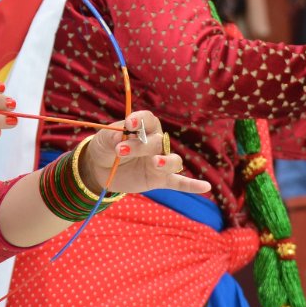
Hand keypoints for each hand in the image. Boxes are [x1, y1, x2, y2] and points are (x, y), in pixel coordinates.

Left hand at [77, 111, 210, 195]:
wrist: (100, 168)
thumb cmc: (105, 147)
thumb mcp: (103, 139)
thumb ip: (112, 135)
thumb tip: (121, 135)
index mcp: (143, 128)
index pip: (148, 120)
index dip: (140, 119)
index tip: (129, 123)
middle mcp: (156, 143)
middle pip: (158, 142)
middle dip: (140, 146)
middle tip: (119, 150)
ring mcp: (159, 163)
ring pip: (173, 161)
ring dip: (167, 162)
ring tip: (155, 163)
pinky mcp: (159, 180)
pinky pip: (179, 182)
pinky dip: (192, 185)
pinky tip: (205, 186)